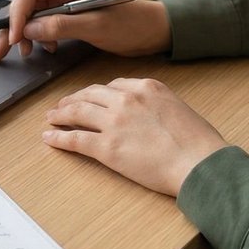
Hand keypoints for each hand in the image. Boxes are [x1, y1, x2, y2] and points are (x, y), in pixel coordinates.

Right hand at [0, 0, 171, 61]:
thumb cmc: (130, 23)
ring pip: (32, 11)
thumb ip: (61, 25)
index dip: (17, 14)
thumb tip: (29, 29)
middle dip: (13, 25)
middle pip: (26, 1)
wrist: (151, 29)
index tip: (14, 38)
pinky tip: (47, 48)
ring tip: (26, 52)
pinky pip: (43, 18)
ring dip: (24, 32)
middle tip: (1, 50)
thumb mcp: (95, 26)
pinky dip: (39, 34)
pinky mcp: (68, 8)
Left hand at [42, 78, 228, 195]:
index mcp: (146, 86)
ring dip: (60, 114)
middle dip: (73, 99)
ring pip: (77, 112)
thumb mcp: (178, 108)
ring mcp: (114, 122)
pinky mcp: (107, 147)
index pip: (113, 85)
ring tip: (51, 117)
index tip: (90, 97)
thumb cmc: (198, 142)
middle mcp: (126, 99)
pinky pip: (75, 139)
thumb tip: (148, 113)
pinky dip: (58, 138)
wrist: (199, 162)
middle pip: (90, 94)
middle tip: (63, 105)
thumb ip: (157, 104)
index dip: (97, 92)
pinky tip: (49, 138)